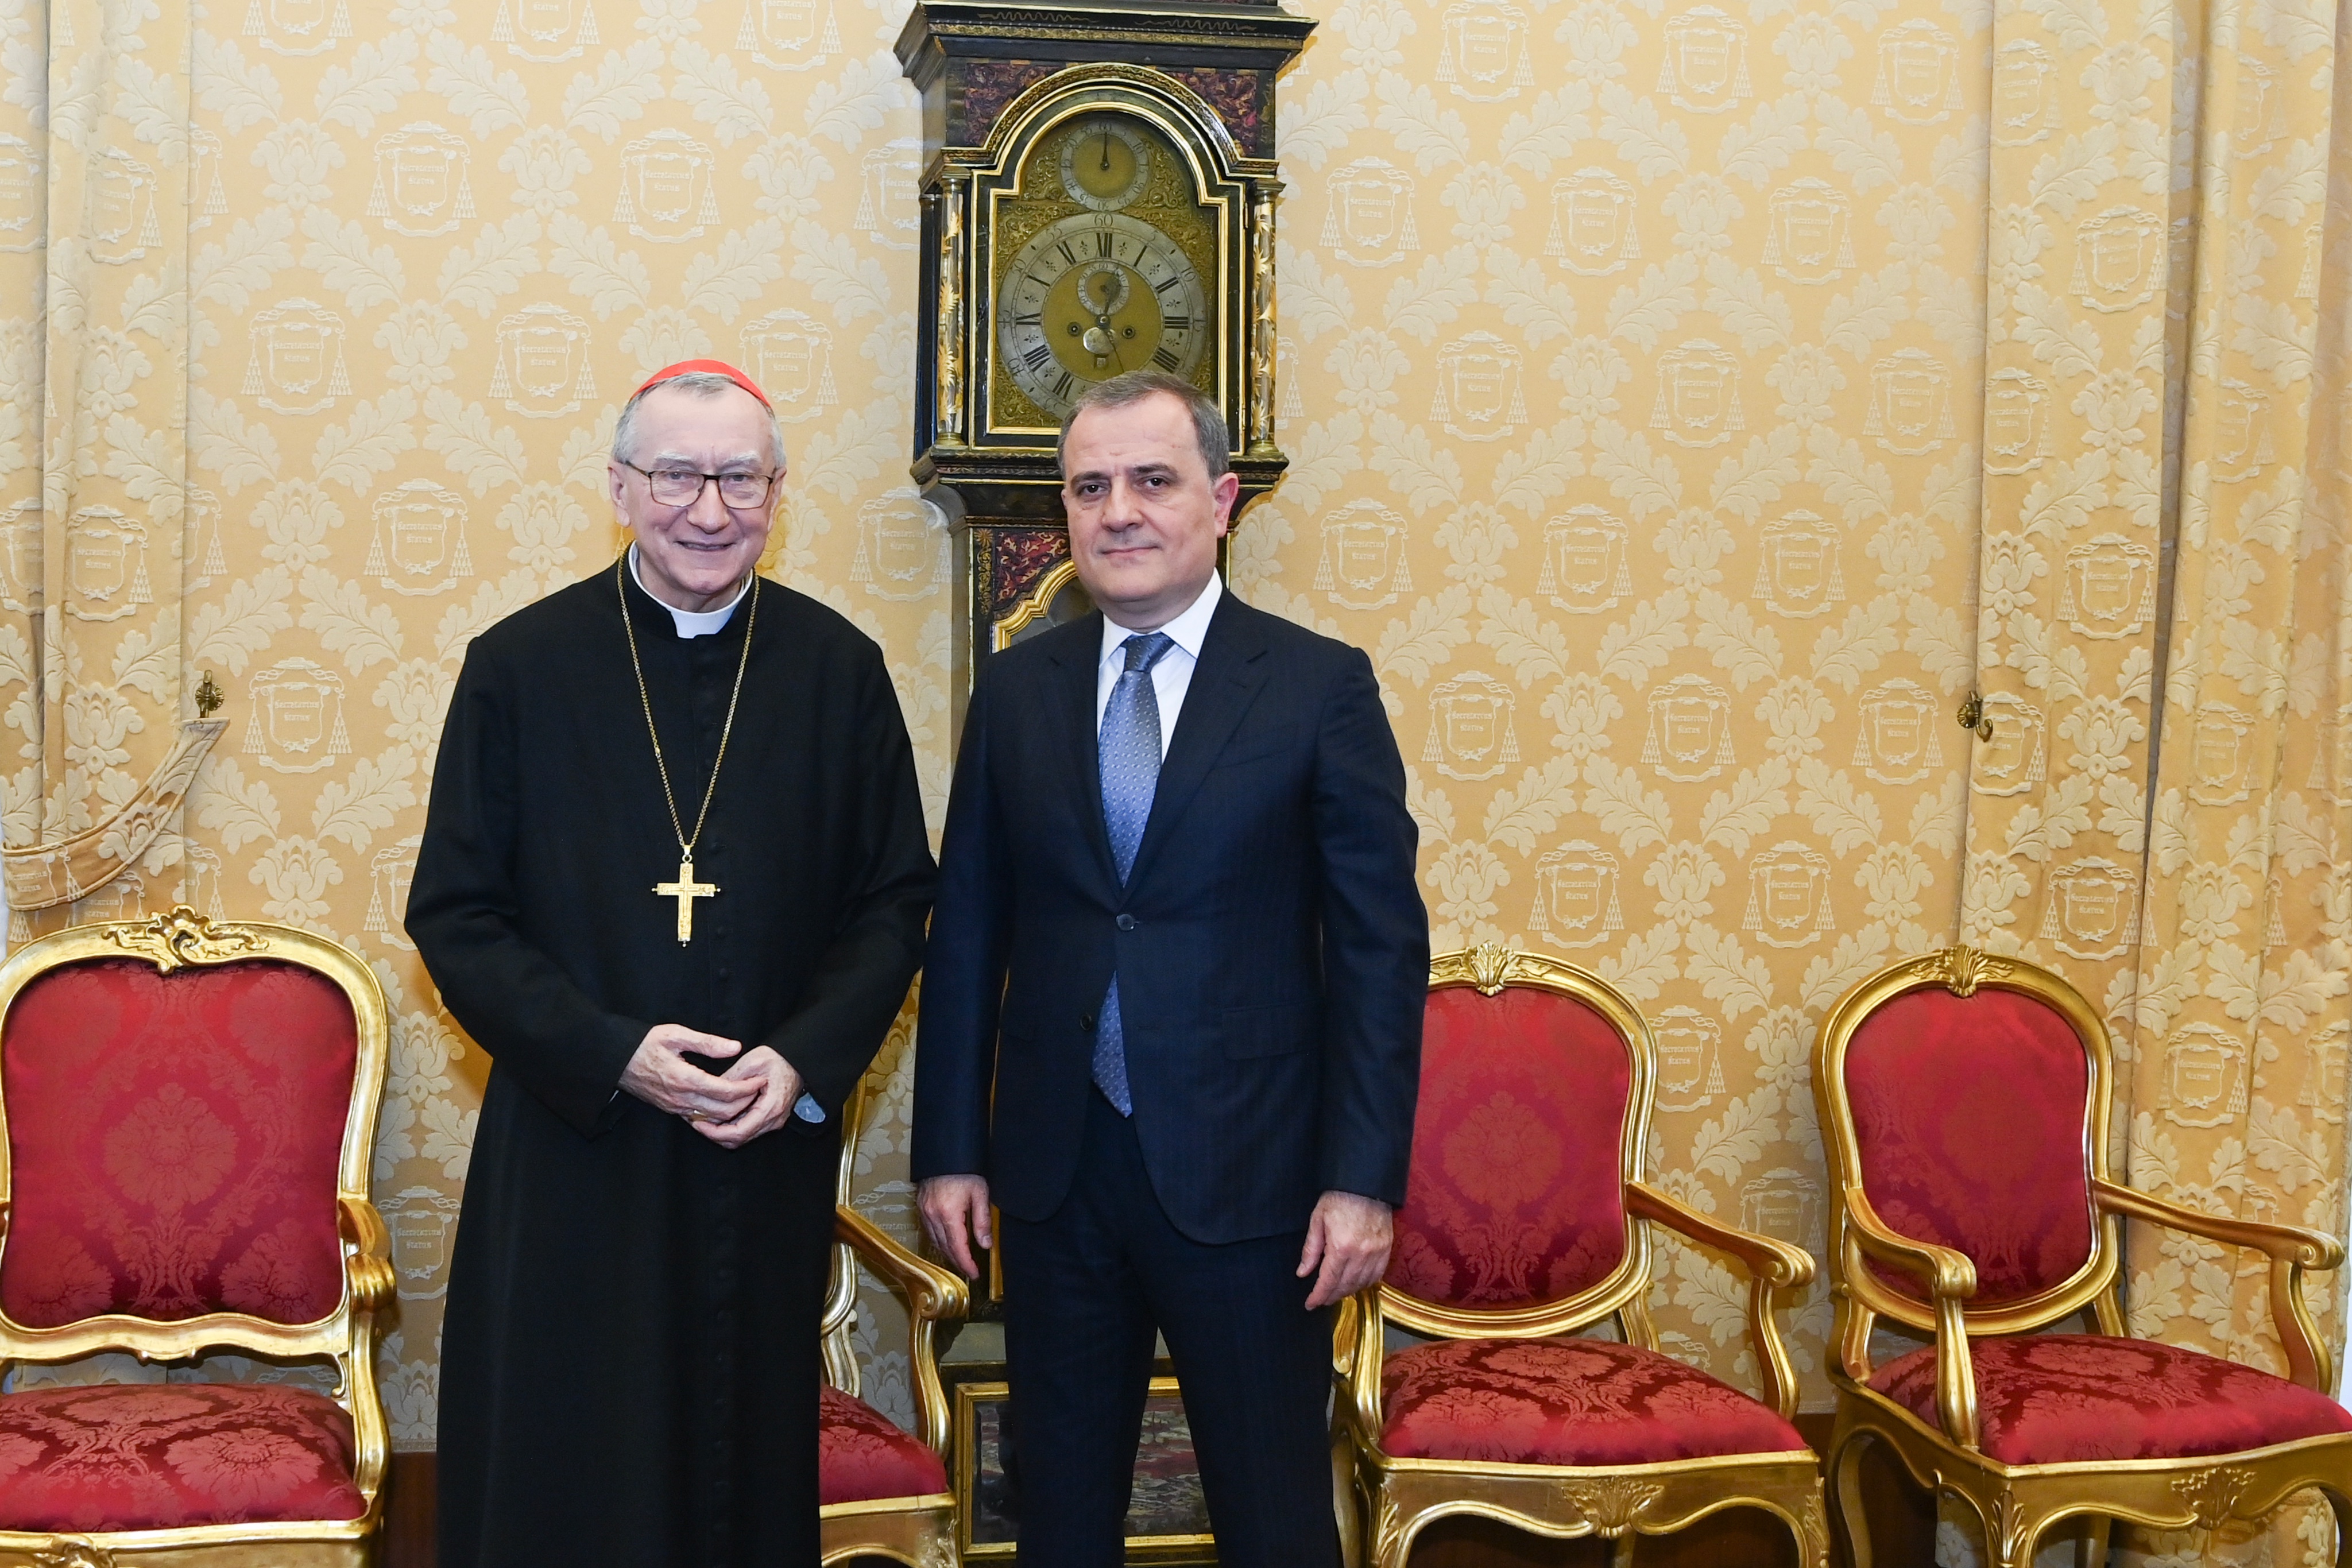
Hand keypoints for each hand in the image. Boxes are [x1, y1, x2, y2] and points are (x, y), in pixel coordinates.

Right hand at [620, 1024, 755, 1122]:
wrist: (615, 1060)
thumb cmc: (644, 1044)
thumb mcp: (676, 1035)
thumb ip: (707, 1043)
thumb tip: (735, 1047)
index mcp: (685, 1079)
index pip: (725, 1091)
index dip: (747, 1088)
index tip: (760, 1080)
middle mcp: (680, 1098)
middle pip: (723, 1111)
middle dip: (745, 1102)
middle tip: (758, 1089)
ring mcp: (674, 1107)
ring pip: (711, 1118)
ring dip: (732, 1111)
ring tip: (746, 1096)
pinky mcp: (670, 1109)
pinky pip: (698, 1118)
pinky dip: (715, 1114)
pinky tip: (724, 1103)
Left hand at [695, 1046, 801, 1148]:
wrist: (798, 1060)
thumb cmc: (779, 1058)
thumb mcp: (752, 1062)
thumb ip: (731, 1079)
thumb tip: (709, 1092)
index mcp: (771, 1107)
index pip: (739, 1132)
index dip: (714, 1132)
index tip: (698, 1122)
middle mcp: (774, 1119)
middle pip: (739, 1140)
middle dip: (715, 1134)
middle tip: (696, 1121)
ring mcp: (773, 1121)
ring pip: (742, 1138)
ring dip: (721, 1132)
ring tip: (704, 1118)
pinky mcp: (770, 1118)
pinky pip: (747, 1130)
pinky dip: (730, 1127)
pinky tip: (718, 1116)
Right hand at [918, 1174, 993, 1278]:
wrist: (945, 1152)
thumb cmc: (965, 1170)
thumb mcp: (980, 1193)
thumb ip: (982, 1221)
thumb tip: (985, 1245)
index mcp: (948, 1214)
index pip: (956, 1247)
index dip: (966, 1264)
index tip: (974, 1273)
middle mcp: (932, 1215)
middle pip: (944, 1247)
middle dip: (957, 1261)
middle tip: (969, 1269)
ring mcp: (924, 1211)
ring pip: (934, 1241)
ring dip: (947, 1253)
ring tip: (960, 1259)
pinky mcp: (920, 1206)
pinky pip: (928, 1231)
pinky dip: (938, 1241)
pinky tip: (947, 1243)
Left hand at [1297, 1190, 1392, 1309]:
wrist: (1366, 1184)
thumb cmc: (1339, 1199)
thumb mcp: (1318, 1220)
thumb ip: (1311, 1249)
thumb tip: (1303, 1272)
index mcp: (1341, 1247)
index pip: (1328, 1281)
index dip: (1318, 1296)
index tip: (1310, 1304)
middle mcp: (1361, 1254)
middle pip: (1345, 1286)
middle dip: (1331, 1296)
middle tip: (1321, 1300)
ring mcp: (1377, 1252)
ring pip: (1362, 1283)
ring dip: (1348, 1292)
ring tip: (1336, 1293)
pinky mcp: (1387, 1248)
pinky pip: (1377, 1275)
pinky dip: (1366, 1283)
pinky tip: (1356, 1283)